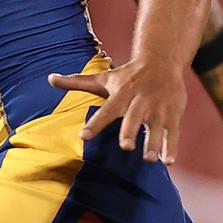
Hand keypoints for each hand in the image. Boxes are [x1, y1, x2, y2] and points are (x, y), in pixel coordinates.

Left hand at [49, 57, 186, 162]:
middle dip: (131, 131)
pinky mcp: (173, 114)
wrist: (161, 61)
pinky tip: (168, 161)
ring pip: (156, 127)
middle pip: (134, 117)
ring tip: (151, 160)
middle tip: (126, 147)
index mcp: (121, 93)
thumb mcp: (103, 78)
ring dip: (154, 143)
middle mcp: (140, 100)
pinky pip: (173, 132)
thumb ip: (76, 82)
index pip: (106, 110)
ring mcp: (158, 108)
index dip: (95, 123)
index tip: (83, 136)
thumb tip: (49, 78)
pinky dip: (171, 146)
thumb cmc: (127, 75)